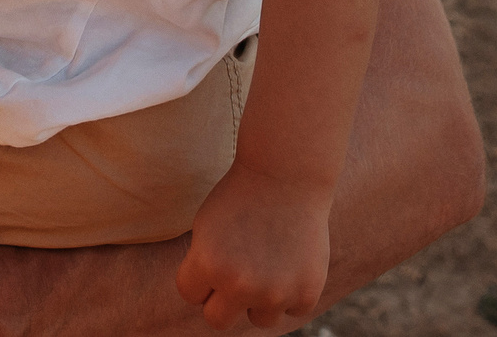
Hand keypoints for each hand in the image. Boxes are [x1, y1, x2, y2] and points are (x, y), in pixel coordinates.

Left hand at [174, 163, 330, 329]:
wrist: (286, 176)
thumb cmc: (240, 197)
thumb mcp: (205, 227)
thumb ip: (202, 266)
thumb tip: (207, 301)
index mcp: (209, 265)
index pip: (190, 294)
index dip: (199, 275)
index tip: (212, 256)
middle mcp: (240, 285)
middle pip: (218, 320)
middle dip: (222, 299)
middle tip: (236, 273)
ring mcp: (276, 293)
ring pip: (259, 319)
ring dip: (260, 300)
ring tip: (266, 265)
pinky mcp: (306, 293)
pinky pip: (292, 309)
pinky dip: (292, 292)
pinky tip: (291, 261)